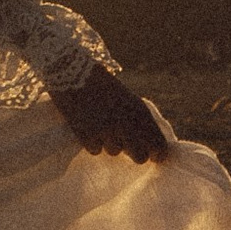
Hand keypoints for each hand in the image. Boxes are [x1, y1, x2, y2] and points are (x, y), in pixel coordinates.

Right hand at [49, 65, 168, 162]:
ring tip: (100, 124)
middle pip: (140, 157)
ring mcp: (107, 132)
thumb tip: (148, 150)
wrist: (72, 72)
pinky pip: (95, 150)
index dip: (156, 154)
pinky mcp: (87, 136)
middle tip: (126, 145)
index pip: (159, 146)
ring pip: (114, 152)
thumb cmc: (102, 86)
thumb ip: (140, 122)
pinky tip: (88, 125)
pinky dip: (92, 141)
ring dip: (109, 143)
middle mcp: (127, 124)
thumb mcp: (128, 100)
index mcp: (141, 113)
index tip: (152, 155)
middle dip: (134, 153)